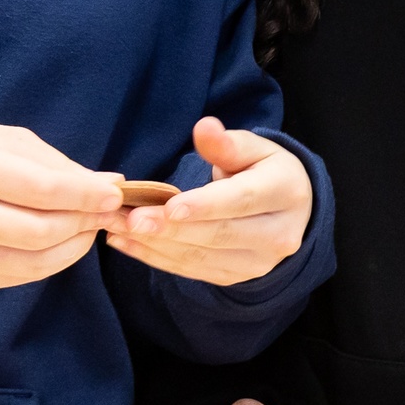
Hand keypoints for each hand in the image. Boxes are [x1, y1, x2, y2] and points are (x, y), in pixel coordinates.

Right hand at [0, 122, 125, 290]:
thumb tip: (109, 185)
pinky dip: (52, 261)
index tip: (115, 194)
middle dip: (84, 222)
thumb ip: (59, 165)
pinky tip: (62, 242)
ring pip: (33, 262)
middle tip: (107, 211)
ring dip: (74, 246)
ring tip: (89, 226)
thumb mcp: (9, 142)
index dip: (85, 195)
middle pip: (40, 231)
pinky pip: (20, 276)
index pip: (40, 189)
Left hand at [104, 118, 313, 284]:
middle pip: (219, 233)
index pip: (242, 200)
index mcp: (286, 193)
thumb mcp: (254, 149)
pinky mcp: (234, 277)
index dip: (205, 205)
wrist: (289, 213)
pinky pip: (190, 270)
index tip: (169, 206)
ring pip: (200, 256)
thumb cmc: (264, 171)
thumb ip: (226, 143)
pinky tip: (125, 242)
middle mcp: (278, 235)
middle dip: (170, 228)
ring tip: (115, 226)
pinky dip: (155, 257)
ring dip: (154, 243)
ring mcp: (257, 263)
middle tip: (129, 218)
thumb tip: (204, 128)